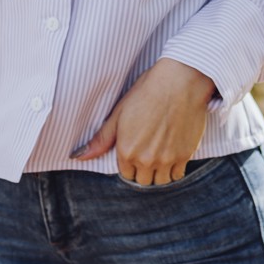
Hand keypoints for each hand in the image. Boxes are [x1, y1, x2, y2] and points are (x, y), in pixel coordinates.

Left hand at [71, 58, 214, 184]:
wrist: (179, 82)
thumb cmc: (147, 92)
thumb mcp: (119, 113)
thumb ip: (102, 139)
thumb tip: (78, 156)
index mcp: (127, 150)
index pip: (125, 175)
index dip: (129, 165)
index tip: (134, 154)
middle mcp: (146, 160)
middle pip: (143, 181)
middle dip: (143, 172)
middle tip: (147, 154)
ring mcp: (167, 159)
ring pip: (161, 182)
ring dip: (159, 173)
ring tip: (160, 156)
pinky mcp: (185, 155)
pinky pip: (178, 175)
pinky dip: (174, 169)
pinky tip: (172, 154)